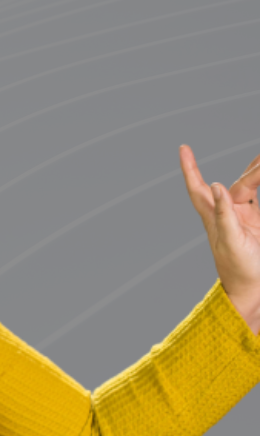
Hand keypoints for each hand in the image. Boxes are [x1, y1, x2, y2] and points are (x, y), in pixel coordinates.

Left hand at [180, 145, 259, 333]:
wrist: (253, 288)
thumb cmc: (239, 269)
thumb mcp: (230, 241)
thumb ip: (224, 214)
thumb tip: (216, 186)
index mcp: (214, 216)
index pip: (199, 186)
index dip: (190, 167)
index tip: (183, 148)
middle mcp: (227, 212)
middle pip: (238, 181)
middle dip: (253, 168)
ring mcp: (243, 215)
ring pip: (250, 185)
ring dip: (257, 171)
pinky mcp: (256, 219)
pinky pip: (257, 194)